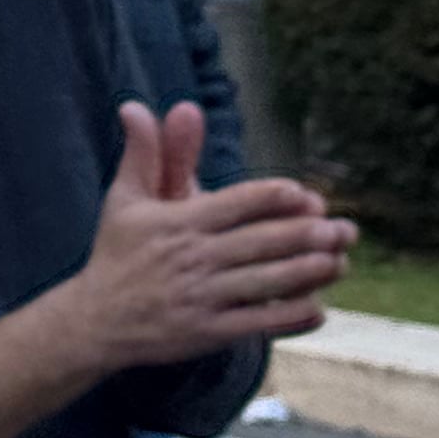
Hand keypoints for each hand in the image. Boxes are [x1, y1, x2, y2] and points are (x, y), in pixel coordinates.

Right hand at [49, 102, 352, 374]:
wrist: (94, 321)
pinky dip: (291, 316)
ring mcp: (201, 297)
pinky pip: (259, 322)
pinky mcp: (207, 332)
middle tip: (344, 229)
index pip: (239, 202)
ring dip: (310, 271)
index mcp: (178, 222)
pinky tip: (318, 308)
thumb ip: (143, 152)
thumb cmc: (116, 254)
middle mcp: (193, 257)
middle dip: (309, 234)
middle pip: (263, 241)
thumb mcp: (124, 199)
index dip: (277, 198)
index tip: (307, 196)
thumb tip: (136, 105)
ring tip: (340, 261)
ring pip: (268, 281)